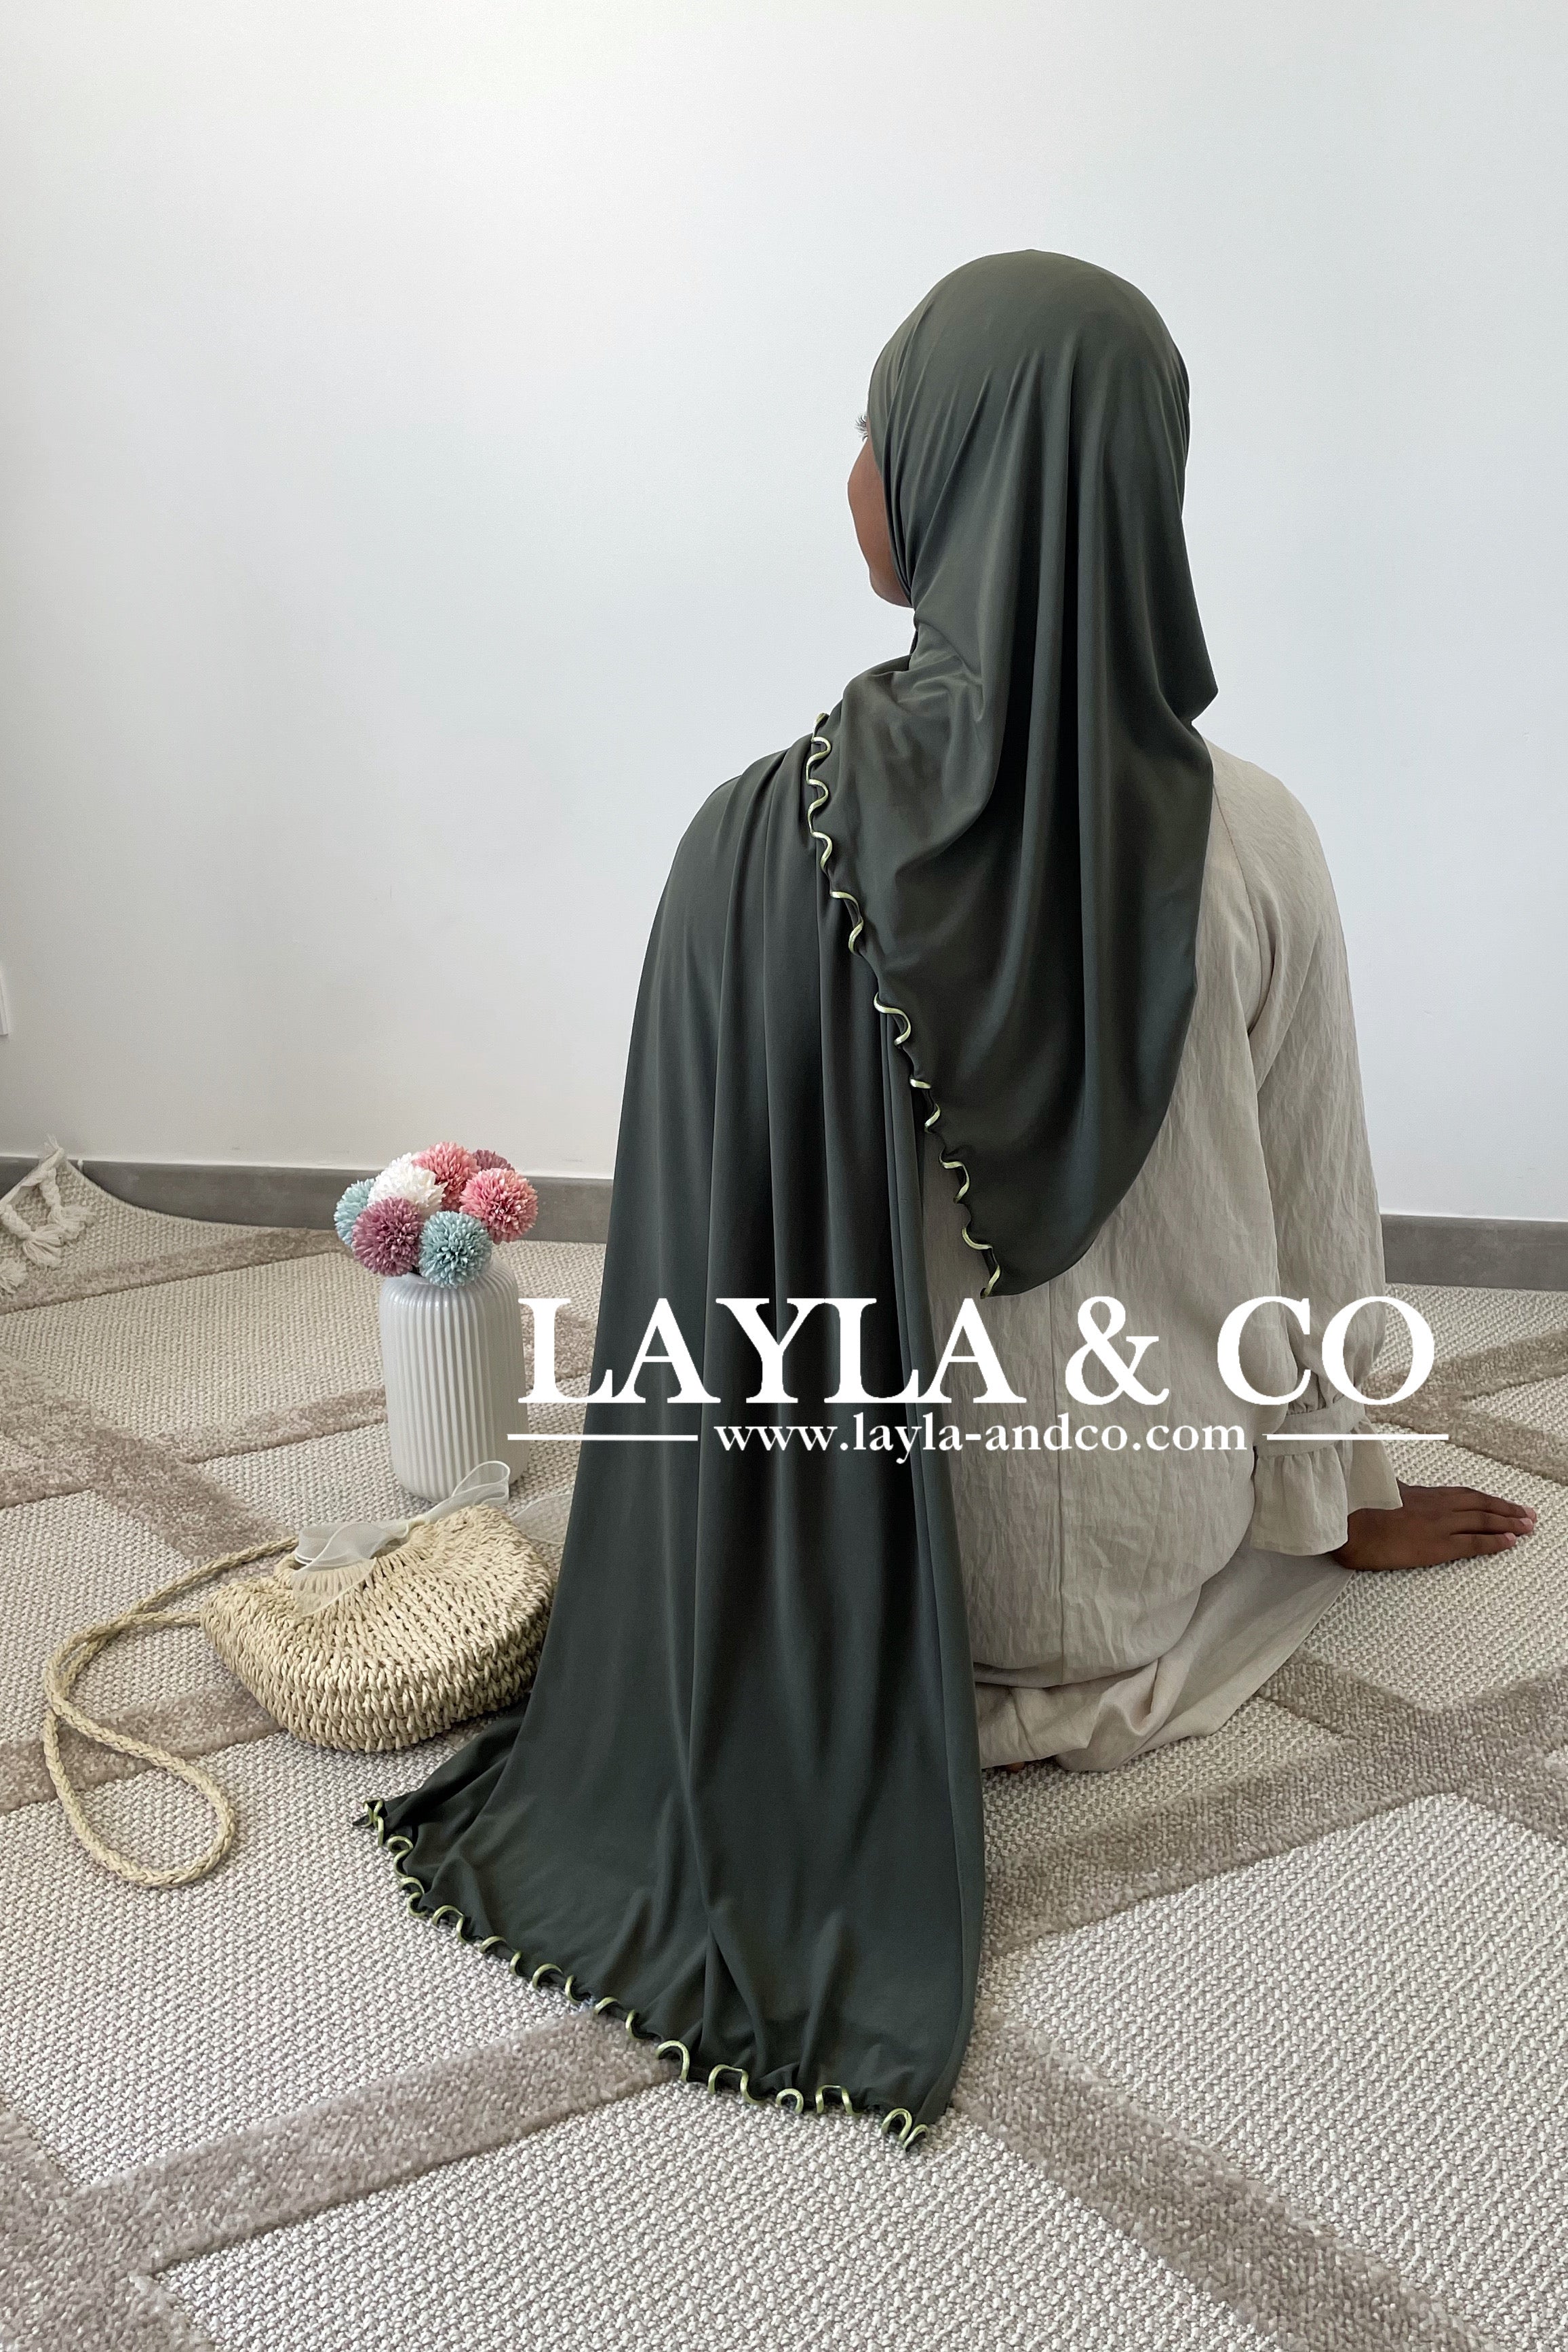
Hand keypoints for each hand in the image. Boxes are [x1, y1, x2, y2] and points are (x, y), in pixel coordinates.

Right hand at [1332, 1480, 1536, 1569]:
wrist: (1346, 1526)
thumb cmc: (1356, 1510)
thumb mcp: (1380, 1493)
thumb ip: (1396, 1492)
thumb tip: (1397, 1489)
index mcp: (1424, 1495)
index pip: (1467, 1496)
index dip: (1490, 1500)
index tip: (1508, 1504)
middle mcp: (1436, 1506)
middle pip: (1482, 1506)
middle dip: (1508, 1510)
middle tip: (1529, 1515)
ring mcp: (1438, 1525)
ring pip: (1483, 1521)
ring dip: (1509, 1523)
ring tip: (1528, 1527)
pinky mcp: (1436, 1546)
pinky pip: (1473, 1543)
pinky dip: (1494, 1542)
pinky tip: (1510, 1542)